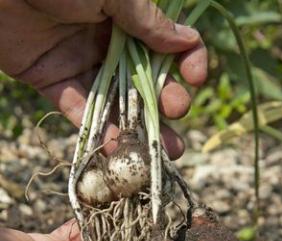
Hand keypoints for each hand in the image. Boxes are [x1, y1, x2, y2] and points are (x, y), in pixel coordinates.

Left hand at [0, 0, 206, 158]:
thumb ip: (145, 20)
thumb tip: (186, 41)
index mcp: (127, 15)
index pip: (167, 42)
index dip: (186, 60)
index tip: (195, 77)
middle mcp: (109, 42)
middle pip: (144, 79)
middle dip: (165, 100)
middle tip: (177, 114)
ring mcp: (83, 64)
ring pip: (116, 102)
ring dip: (138, 129)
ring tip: (162, 154)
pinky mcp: (55, 82)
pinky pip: (81, 110)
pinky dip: (98, 131)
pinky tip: (117, 150)